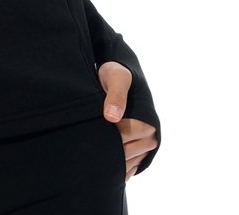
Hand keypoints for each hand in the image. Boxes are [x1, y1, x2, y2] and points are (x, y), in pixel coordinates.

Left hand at [97, 61, 158, 181]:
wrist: (118, 71)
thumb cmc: (117, 73)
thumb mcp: (116, 78)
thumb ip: (116, 95)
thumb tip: (112, 117)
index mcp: (148, 121)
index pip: (125, 138)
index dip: (108, 135)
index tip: (93, 127)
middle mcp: (150, 135)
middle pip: (126, 153)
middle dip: (108, 150)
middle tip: (88, 142)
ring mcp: (144, 143)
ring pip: (128, 162)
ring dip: (112, 160)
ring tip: (93, 152)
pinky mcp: (137, 148)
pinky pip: (129, 165)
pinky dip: (118, 167)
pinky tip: (104, 164)